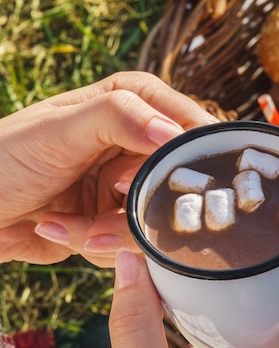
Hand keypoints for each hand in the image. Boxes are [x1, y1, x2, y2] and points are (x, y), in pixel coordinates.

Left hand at [0, 71, 216, 266]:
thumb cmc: (8, 158)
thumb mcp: (61, 130)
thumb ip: (118, 118)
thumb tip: (173, 133)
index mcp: (136, 103)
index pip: (191, 128)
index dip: (182, 159)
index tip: (150, 182)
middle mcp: (142, 143)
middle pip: (181, 184)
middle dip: (143, 207)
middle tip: (103, 206)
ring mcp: (134, 184)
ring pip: (160, 221)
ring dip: (114, 232)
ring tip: (73, 223)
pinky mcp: (124, 219)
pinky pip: (137, 243)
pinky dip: (101, 244)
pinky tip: (64, 229)